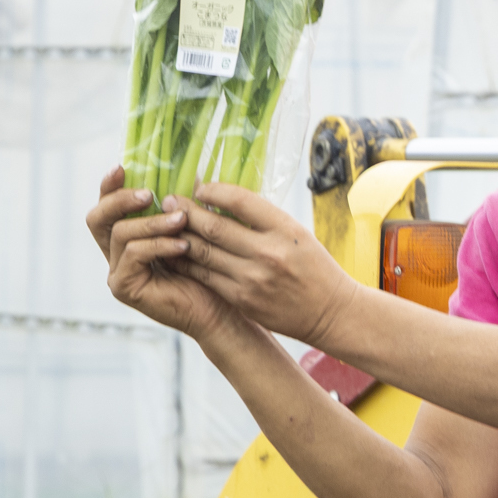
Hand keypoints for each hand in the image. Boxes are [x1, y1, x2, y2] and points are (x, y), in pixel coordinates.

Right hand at [85, 167, 231, 339]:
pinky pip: (135, 254)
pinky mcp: (125, 288)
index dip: (109, 186)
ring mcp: (118, 272)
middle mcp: (117, 254)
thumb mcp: (193, 228)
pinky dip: (159, 244)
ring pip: (121, 233)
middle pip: (97, 218)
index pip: (106, 206)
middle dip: (120, 200)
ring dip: (152, 222)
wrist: (220, 308)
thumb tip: (190, 171)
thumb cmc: (209, 269)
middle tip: (148, 194)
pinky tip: (183, 245)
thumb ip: (183, 204)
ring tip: (182, 220)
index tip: (122, 168)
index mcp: (128, 237)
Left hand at [169, 183, 363, 346]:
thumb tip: (222, 198)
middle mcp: (267, 253)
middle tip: (169, 200)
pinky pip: (205, 276)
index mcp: (284, 229)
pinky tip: (175, 252)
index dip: (213, 190)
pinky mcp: (242, 300)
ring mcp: (252, 279)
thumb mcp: (296, 232)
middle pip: (215, 227)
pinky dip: (187, 262)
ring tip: (167, 224)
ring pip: (204, 252)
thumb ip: (262, 218)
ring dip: (180, 236)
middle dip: (186, 211)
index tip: (199, 187)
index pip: (240, 200)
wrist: (330, 311)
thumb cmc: (314, 266)